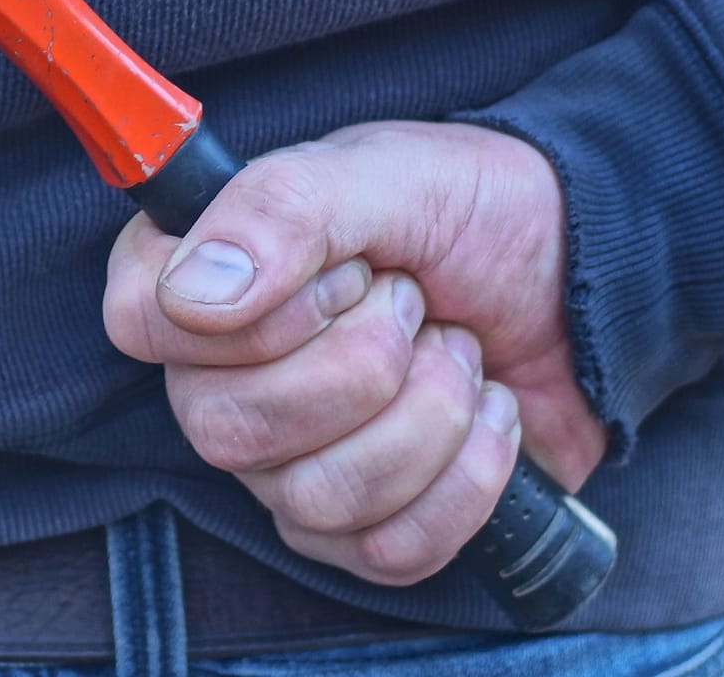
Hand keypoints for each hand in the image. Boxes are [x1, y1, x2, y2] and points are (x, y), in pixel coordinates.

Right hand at [103, 120, 605, 585]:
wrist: (583, 277)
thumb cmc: (471, 213)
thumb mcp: (387, 174)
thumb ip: (282, 209)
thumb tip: (195, 292)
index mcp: (204, 277)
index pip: (140, 322)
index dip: (250, 315)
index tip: (343, 273)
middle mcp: (221, 380)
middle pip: (226, 429)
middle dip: (364, 363)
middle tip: (417, 304)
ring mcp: (285, 465)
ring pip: (315, 498)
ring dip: (427, 414)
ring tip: (458, 351)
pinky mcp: (361, 528)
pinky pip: (389, 550)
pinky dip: (468, 477)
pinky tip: (488, 412)